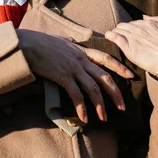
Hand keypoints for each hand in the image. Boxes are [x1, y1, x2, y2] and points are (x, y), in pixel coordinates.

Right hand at [17, 29, 133, 122]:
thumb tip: (72, 40)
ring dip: (100, 105)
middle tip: (122, 107)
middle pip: (104, 77)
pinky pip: (76, 94)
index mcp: (81, 50)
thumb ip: (69, 42)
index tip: (130, 75)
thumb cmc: (40, 42)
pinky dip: (82, 107)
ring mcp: (73, 68)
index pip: (106, 58)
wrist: (28, 45)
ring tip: (104, 118)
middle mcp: (80, 59)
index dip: (119, 67)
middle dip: (115, 93)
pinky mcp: (63, 76)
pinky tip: (84, 118)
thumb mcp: (60, 40)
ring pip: (93, 88)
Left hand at [104, 15, 157, 86]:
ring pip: (118, 30)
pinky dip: (110, 36)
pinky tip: (108, 37)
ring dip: (115, 33)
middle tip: (121, 38)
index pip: (134, 23)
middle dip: (122, 30)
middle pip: (124, 26)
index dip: (131, 29)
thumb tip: (145, 17)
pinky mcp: (129, 48)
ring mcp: (134, 37)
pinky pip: (114, 37)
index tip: (130, 35)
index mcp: (150, 24)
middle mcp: (140, 28)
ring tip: (113, 39)